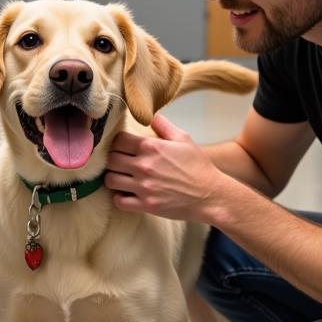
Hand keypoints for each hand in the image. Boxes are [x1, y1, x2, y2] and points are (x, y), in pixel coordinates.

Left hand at [105, 113, 223, 220]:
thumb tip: (151, 117)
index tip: (123, 147)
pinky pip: (119, 201)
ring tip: (122, 177)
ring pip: (110, 180)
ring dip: (114, 178)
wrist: (210, 195)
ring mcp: (144, 187)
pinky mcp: (146, 205)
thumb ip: (164, 126)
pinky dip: (119, 197)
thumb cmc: (198, 167)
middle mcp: (144, 166)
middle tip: (121, 163)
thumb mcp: (184, 139)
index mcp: (151, 147)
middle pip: (110, 160)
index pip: (118, 140)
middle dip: (113, 160)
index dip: (118, 143)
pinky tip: (127, 193)